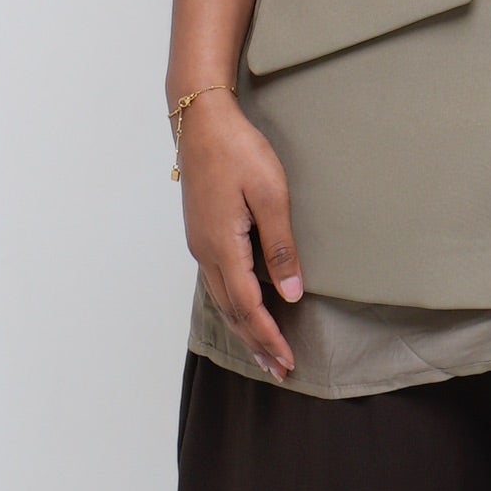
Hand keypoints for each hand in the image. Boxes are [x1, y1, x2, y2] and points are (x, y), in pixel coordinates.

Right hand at [173, 89, 302, 379]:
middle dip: (256, 343)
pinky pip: (216, 283)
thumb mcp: (269, 193)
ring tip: (264, 351)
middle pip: (231, 312)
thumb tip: (291, 291)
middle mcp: (205, 252)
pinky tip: (243, 309)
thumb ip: (280, 244)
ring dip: (244, 328)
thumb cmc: (238, 151)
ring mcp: (200, 244)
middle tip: (279, 370)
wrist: (201, 121)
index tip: (287, 361)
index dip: (268, 337)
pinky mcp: (201, 233)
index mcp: (223, 246)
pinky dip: (233, 306)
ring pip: (221, 300)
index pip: (247, 307)